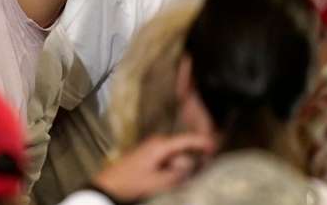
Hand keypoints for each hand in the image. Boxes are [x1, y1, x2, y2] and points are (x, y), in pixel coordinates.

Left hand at [91, 133, 215, 201]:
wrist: (109, 185)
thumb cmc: (131, 182)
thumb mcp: (157, 182)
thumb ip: (177, 174)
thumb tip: (192, 166)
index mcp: (160, 145)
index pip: (187, 140)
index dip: (203, 142)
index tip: (217, 146)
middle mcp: (158, 143)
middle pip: (184, 149)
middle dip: (194, 158)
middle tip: (205, 168)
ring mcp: (153, 149)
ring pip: (177, 157)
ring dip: (182, 166)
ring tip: (184, 177)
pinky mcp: (150, 157)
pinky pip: (169, 161)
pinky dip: (174, 168)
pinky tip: (173, 179)